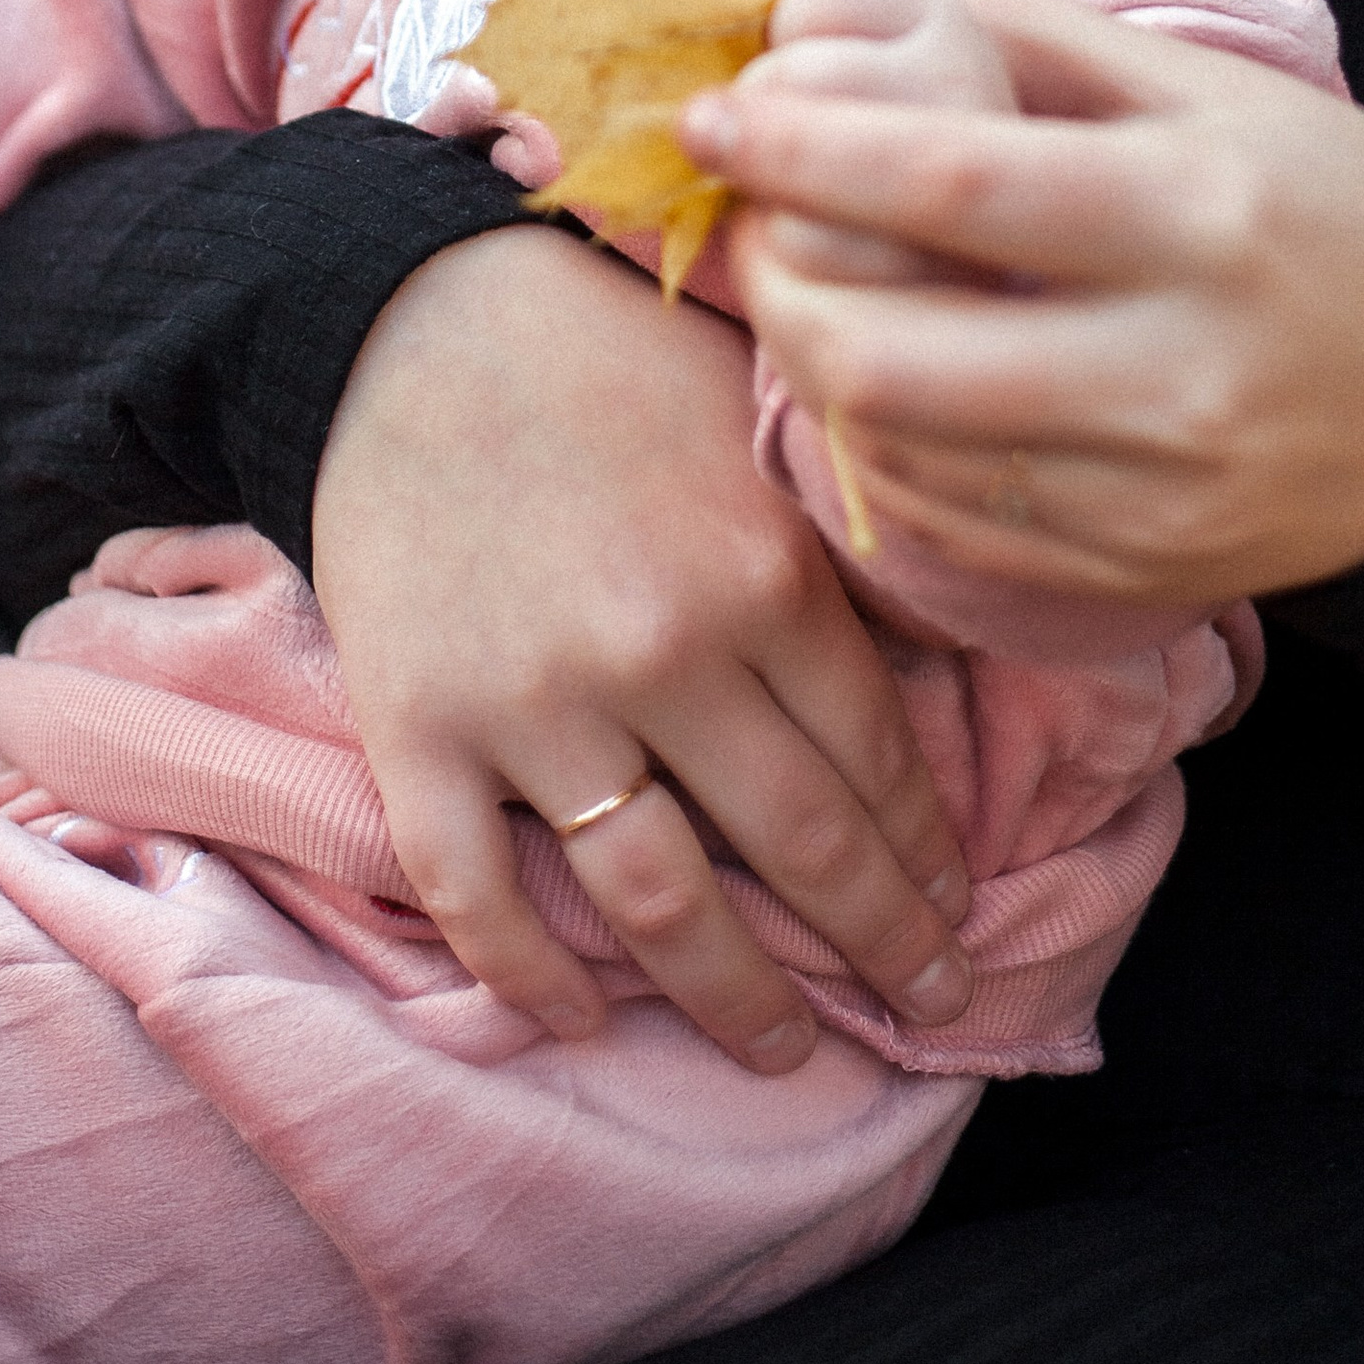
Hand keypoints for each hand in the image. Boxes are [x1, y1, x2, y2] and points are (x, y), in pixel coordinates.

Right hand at [310, 217, 976, 1074]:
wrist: (404, 311)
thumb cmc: (603, 350)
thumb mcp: (758, 415)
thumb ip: (837, 536)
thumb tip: (941, 648)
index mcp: (763, 571)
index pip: (879, 758)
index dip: (928, 854)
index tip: (960, 910)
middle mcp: (663, 655)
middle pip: (799, 851)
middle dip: (881, 945)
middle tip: (928, 1005)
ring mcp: (534, 706)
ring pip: (655, 907)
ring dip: (735, 1000)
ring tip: (783, 1052)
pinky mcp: (416, 731)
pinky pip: (479, 898)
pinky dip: (529, 978)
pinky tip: (578, 1019)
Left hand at [687, 0, 1363, 610]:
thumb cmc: (1351, 222)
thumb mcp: (1223, 97)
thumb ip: (1044, 49)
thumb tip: (869, 11)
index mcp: (1195, 211)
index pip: (947, 181)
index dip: (803, 148)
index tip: (713, 114)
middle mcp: (1171, 365)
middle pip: (890, 354)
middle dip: (777, 284)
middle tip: (751, 223)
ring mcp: (1154, 491)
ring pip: (902, 452)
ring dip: (815, 367)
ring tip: (810, 292)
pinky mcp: (1141, 574)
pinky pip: (954, 524)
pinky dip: (883, 449)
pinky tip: (884, 384)